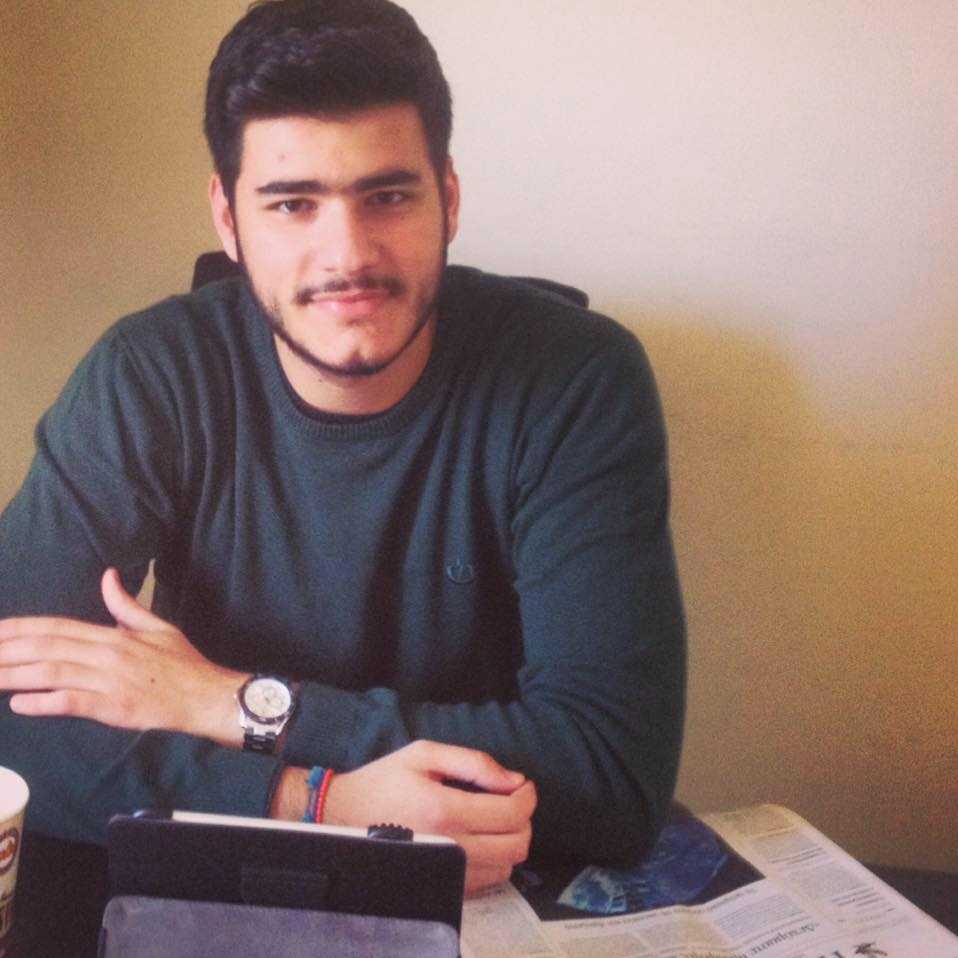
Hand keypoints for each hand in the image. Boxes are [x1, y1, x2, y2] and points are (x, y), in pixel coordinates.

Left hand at [0, 567, 246, 744]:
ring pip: (52, 672)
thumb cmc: (182, 664)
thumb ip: (126, 605)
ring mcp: (109, 680)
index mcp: (113, 634)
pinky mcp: (114, 706)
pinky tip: (20, 704)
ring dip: (13, 675)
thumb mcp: (157, 626)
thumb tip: (108, 576)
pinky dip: (44, 702)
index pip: (56, 626)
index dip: (20, 628)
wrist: (206, 695)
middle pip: (46, 646)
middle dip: (6, 649)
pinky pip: (73, 702)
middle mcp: (107, 653)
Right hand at [321, 740, 536, 892]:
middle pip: (517, 844)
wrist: (343, 816)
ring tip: (495, 818)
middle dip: (525, 818)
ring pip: (507, 866)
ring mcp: (446, 872)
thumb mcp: (424, 754)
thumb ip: (473, 762)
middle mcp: (449, 847)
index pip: (511, 813)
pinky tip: (480, 837)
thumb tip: (513, 779)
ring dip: (511, 840)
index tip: (523, 784)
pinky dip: (496, 859)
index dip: (528, 796)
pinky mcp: (443, 886)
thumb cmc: (384, 780)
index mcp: (444, 810)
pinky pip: (488, 881)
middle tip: (511, 799)